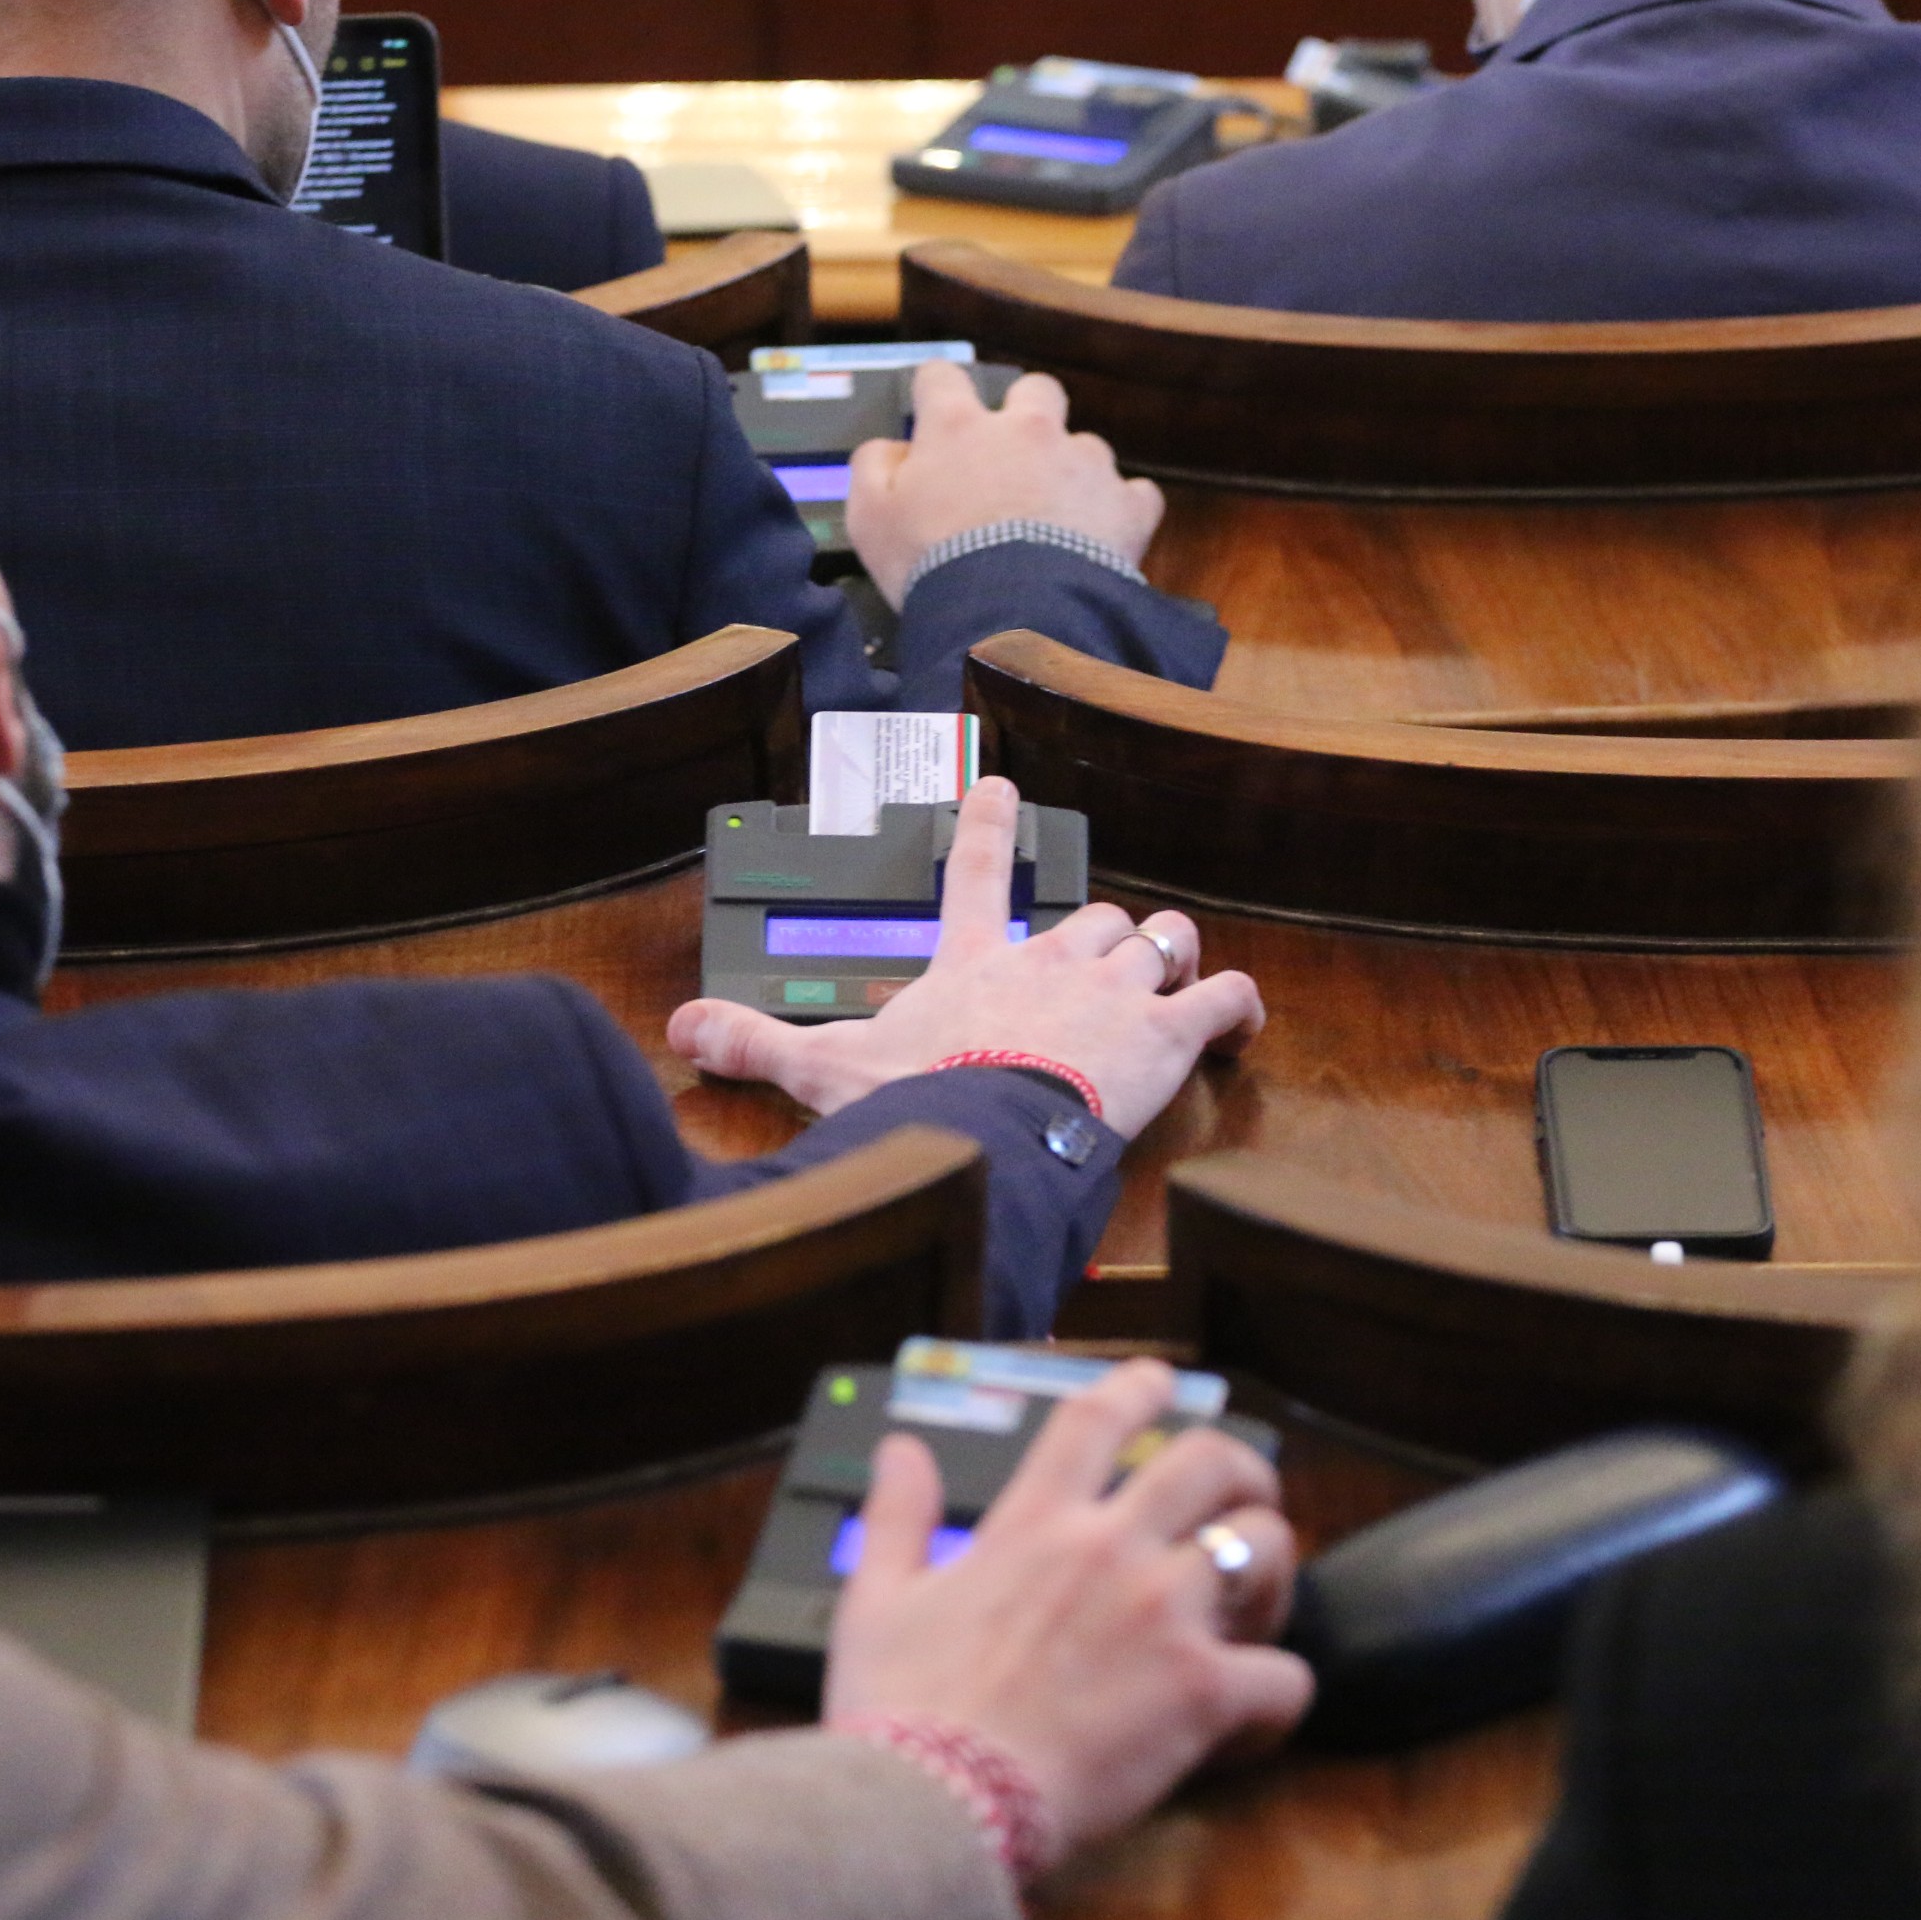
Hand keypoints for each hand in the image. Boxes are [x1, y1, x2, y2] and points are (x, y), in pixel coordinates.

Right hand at [668, 777, 1264, 1136]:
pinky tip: (1241, 1023)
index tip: (1000, 785)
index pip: (979, 874)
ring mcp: (1112, 991)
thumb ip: (757, 1045)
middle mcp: (1048, 961)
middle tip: (1108, 961)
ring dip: (1172, 956)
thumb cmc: (915, 1102)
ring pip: (1161, 940)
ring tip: (1176, 979)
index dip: (990, 827)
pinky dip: (1239, 1007)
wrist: (988, 1134)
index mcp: (974, 965)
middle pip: (1094, 913)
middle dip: (1106, 934)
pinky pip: (1223, 999)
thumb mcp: (824, 1071)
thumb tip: (679, 1029)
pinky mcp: (1167, 1034)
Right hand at [824, 1360, 1311, 1864]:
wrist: (935, 1802)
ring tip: (1257, 1612)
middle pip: (1210, 1460)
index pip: (1097, 1419)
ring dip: (1270, 1575)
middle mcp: (1108, 1548)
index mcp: (1034, 1524)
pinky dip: (1279, 1696)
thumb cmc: (899, 1711)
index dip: (1138, 1386)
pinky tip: (1252, 1718)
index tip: (1162, 1381)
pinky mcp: (1202, 1690)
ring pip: (1264, 1548)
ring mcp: (1163, 1614)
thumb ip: (898, 1515)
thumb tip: (901, 1448)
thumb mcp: (877, 1599)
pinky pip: (1286, 1676)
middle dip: (1244, 1471)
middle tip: (1248, 1501)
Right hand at [845, 361, 1166, 606]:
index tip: (935, 412)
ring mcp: (1083, 462)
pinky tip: (1103, 542)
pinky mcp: (1125, 505)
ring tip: (1057, 523)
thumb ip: (873, 468)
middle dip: (1027, 413)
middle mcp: (1027, 430)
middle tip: (1012, 458)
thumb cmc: (934, 567)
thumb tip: (890, 449)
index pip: (941, 377)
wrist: (1012, 617)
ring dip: (1072, 473)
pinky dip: (1120, 513)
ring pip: (1085, 446)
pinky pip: (1134, 495)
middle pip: (1035, 389)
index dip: (937, 391)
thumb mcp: (870, 518)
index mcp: (959, 427)